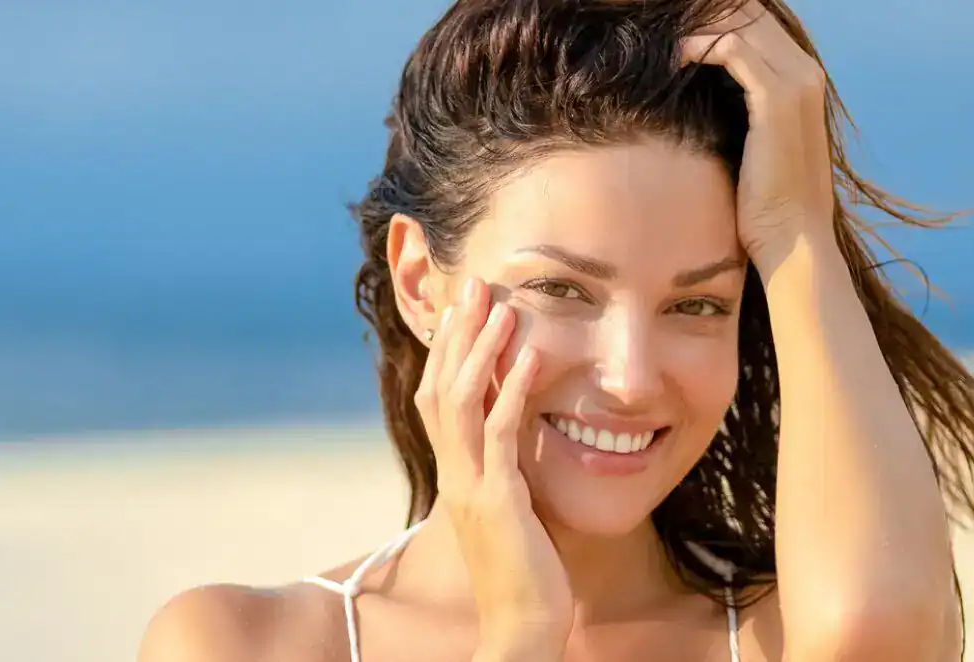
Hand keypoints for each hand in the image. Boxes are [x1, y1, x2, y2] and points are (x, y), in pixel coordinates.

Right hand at [416, 276, 571, 658]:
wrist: (523, 625)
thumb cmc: (526, 571)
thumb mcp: (512, 507)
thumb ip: (509, 468)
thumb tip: (521, 432)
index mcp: (455, 473)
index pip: (439, 398)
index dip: (447, 351)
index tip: (461, 307)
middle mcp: (454, 473)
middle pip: (441, 388)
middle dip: (456, 334)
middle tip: (473, 284)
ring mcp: (471, 486)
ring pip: (462, 402)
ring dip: (481, 350)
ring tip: (500, 305)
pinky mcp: (498, 501)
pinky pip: (502, 435)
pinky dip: (514, 391)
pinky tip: (534, 356)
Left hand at [679, 1, 835, 271]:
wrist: (792, 240)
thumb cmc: (767, 200)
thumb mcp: (757, 141)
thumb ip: (741, 105)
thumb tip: (702, 87)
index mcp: (805, 78)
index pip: (758, 21)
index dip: (715, 18)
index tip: (676, 29)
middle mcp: (807, 71)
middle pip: (749, 12)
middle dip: (703, 15)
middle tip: (661, 23)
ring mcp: (797, 83)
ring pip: (739, 22)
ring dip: (694, 26)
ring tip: (660, 39)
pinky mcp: (777, 100)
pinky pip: (729, 49)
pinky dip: (695, 47)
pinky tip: (669, 60)